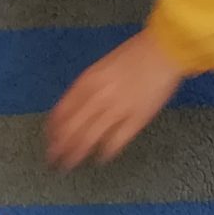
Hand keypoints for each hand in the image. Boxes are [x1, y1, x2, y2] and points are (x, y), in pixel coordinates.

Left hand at [45, 30, 184, 168]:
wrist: (164, 49)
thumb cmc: (134, 55)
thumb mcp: (101, 68)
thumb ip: (86, 88)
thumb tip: (73, 111)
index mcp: (87, 82)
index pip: (61, 113)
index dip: (52, 131)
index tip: (49, 141)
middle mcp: (98, 97)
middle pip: (71, 130)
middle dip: (59, 148)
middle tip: (53, 160)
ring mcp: (117, 110)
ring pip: (89, 139)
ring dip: (76, 154)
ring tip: (70, 164)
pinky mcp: (137, 120)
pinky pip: (116, 141)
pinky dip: (106, 152)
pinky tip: (101, 158)